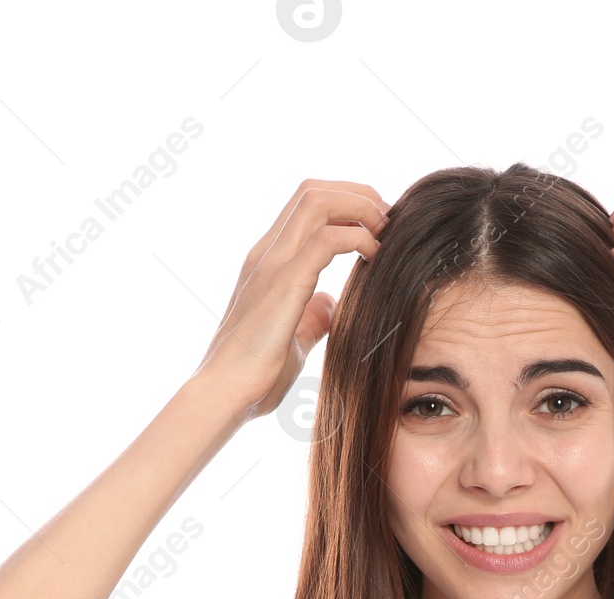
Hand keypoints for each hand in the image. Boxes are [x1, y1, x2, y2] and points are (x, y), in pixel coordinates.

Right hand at [190, 179, 387, 423]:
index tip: (377, 225)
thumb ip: (311, 316)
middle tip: (389, 220)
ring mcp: (272, 264)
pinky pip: (326, 240)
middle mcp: (266, 253)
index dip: (346, 203)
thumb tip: (330, 304)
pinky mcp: (284, 283)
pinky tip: (375, 256)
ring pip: (317, 201)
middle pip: (313, 191)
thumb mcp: (291, 338)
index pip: (306, 206)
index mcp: (267, 262)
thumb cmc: (255, 374)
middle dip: (358, 194)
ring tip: (385, 231)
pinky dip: (357, 238)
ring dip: (359, 207)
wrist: (225, 393)